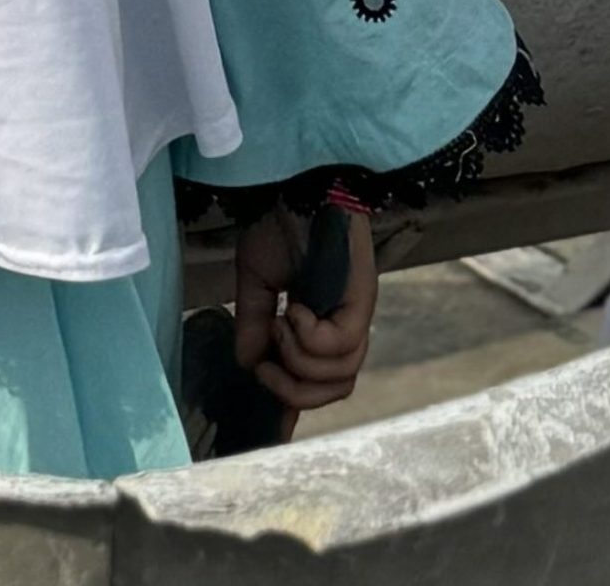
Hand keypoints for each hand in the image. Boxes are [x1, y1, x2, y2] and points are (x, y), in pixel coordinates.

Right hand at [232, 201, 376, 434]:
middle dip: (290, 387)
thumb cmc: (279, 223)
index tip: (271, 427)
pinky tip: (293, 309)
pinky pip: (338, 347)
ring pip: (338, 375)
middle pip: (332, 391)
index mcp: (322, 325)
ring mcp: (358, 316)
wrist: (296, 183)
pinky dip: (307, 337)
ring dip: (297, 358)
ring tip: (279, 321)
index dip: (295, 406)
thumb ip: (252, 323)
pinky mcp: (363, 302)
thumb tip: (246, 364)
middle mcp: (346, 327)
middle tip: (264, 359)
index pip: (317, 381)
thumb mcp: (256, 280)